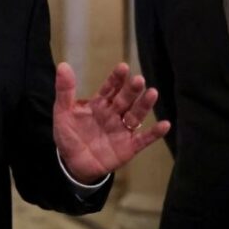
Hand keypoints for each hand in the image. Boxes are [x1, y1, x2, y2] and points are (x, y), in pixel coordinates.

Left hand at [52, 62, 169, 182]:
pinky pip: (143, 139)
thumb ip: (64, 91)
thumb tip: (63, 65)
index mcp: (100, 103)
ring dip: (144, 105)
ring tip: (153, 93)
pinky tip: (165, 125)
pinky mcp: (129, 147)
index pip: (110, 88)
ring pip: (136, 115)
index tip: (123, 68)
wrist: (72, 164)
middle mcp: (114, 114)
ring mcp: (122, 130)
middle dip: (132, 90)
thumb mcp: (63, 112)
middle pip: (125, 99)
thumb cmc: (69, 135)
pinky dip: (154, 133)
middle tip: (139, 80)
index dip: (116, 79)